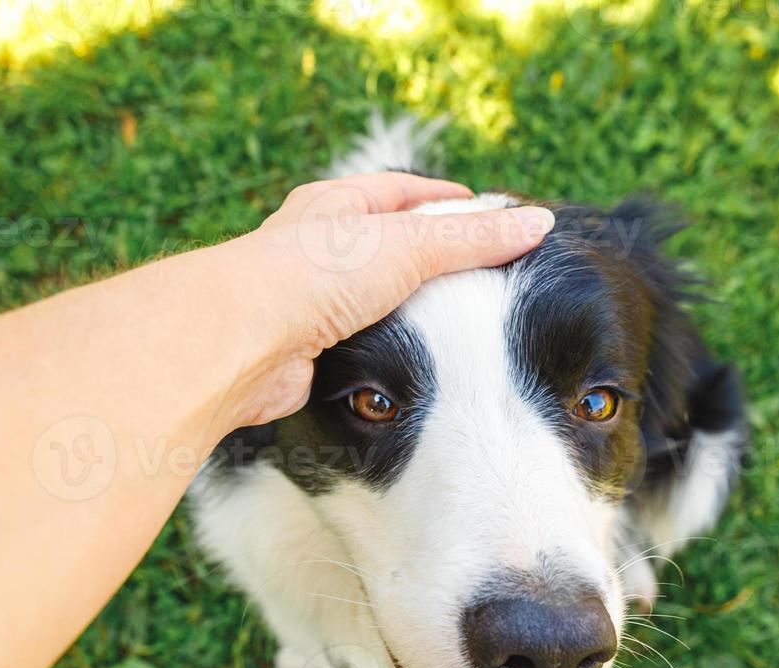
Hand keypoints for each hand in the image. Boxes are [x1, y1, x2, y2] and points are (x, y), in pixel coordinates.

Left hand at [215, 172, 554, 426]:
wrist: (241, 343)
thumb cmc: (310, 276)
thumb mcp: (407, 246)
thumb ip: (471, 239)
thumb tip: (537, 222)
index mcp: (333, 204)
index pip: (401, 192)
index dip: (446, 201)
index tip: (487, 213)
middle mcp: (317, 247)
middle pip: (387, 246)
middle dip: (430, 258)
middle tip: (483, 273)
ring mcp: (308, 301)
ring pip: (371, 301)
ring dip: (409, 312)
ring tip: (460, 324)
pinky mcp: (306, 351)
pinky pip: (357, 346)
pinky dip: (387, 353)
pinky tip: (415, 365)